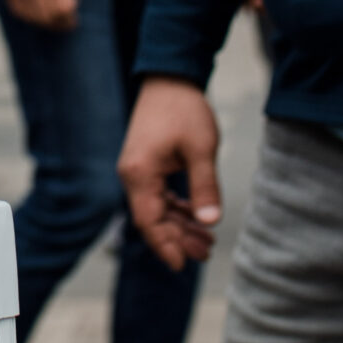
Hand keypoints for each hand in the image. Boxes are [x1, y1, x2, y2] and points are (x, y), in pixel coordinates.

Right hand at [0, 0, 78, 30]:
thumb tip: (72, 5)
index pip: (65, 9)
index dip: (70, 20)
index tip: (72, 22)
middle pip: (50, 17)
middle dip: (59, 24)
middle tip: (63, 25)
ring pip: (34, 18)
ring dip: (44, 23)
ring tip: (50, 21)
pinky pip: (19, 12)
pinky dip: (29, 17)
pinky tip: (35, 14)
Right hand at [118, 76, 222, 271]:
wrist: (168, 77)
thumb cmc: (183, 109)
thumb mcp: (201, 149)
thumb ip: (204, 187)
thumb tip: (210, 222)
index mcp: (140, 173)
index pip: (149, 221)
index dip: (165, 246)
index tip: (182, 265)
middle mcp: (133, 174)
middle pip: (153, 219)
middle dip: (179, 238)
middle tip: (207, 252)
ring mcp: (138, 170)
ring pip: (157, 208)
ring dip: (180, 224)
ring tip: (207, 240)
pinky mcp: (146, 164)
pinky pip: (158, 195)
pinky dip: (176, 208)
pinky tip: (195, 216)